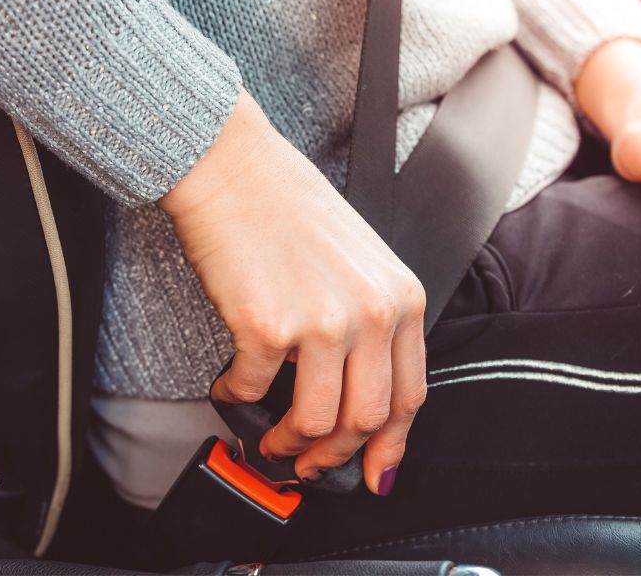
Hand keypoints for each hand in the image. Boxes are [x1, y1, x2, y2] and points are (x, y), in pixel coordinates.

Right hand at [159, 90, 426, 494]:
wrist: (233, 166)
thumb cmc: (290, 205)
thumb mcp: (362, 261)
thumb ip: (372, 322)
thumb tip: (356, 390)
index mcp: (401, 298)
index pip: (410, 395)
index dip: (391, 446)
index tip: (375, 473)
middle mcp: (371, 313)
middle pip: (365, 420)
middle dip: (334, 457)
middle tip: (308, 464)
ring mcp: (321, 321)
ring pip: (315, 422)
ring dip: (288, 445)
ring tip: (268, 440)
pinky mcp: (267, 326)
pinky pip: (252, 391)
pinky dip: (236, 400)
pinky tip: (229, 389)